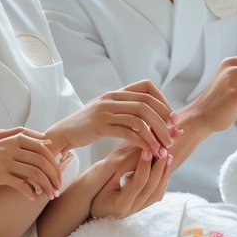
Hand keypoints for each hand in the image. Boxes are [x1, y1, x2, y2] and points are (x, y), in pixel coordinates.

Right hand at [0, 126, 63, 201]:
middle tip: (58, 187)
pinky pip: (21, 183)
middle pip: (43, 157)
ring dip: (47, 185)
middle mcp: (7, 146)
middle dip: (55, 173)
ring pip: (36, 171)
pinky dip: (31, 192)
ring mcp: (2, 160)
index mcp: (5, 137)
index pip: (39, 143)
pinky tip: (32, 199)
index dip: (53, 157)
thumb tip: (2, 131)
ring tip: (50, 196)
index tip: (58, 169)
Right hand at [48, 79, 176, 155]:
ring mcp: (105, 110)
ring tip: (164, 147)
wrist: (63, 133)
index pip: (147, 86)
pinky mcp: (100, 125)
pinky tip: (149, 150)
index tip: (171, 117)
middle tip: (173, 135)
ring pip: (140, 118)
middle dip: (164, 120)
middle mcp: (112, 97)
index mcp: (116, 92)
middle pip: (147, 104)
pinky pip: (128, 131)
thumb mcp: (108, 112)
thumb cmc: (88, 126)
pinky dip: (143, 141)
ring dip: (156, 133)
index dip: (163, 100)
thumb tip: (150, 115)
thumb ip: (125, 109)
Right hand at [88, 145, 171, 219]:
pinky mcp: (142, 206)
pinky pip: (156, 194)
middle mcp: (132, 209)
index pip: (138, 183)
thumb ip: (118, 171)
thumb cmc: (96, 194)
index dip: (144, 165)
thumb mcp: (102, 183)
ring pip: (157, 192)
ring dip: (164, 174)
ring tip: (167, 157)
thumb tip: (134, 154)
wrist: (94, 212)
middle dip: (159, 167)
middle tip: (163, 150)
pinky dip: (162, 180)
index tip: (147, 150)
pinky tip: (164, 168)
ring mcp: (138, 209)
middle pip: (151, 187)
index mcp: (120, 204)